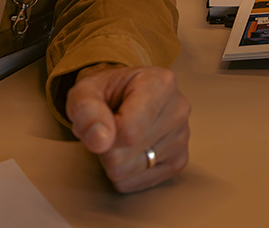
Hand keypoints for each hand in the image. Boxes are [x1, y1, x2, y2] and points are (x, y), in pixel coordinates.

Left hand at [67, 64, 191, 192]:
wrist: (123, 95)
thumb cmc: (106, 92)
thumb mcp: (85, 91)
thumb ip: (86, 111)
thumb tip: (100, 141)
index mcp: (160, 84)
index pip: (128, 132)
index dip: (103, 135)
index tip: (100, 121)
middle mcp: (179, 109)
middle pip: (125, 155)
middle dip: (107, 147)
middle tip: (110, 127)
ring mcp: (183, 136)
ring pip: (129, 171)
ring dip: (115, 160)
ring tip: (122, 136)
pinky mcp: (179, 159)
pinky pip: (138, 183)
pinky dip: (126, 174)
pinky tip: (131, 150)